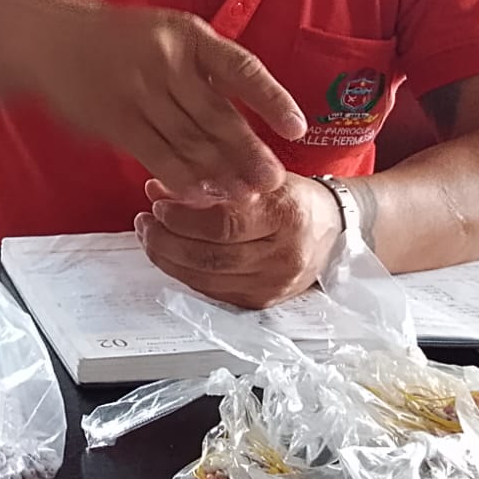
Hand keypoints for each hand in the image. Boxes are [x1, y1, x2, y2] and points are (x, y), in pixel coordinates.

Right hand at [21, 0, 307, 201]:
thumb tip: (246, 115)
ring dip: (220, 172)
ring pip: (190, 140)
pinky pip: (157, 155)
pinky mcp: (116, 120)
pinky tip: (200, 194)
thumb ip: (201, 68)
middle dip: (250, 152)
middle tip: (273, 181)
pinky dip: (181, 179)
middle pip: (218, 114)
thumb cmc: (117, 40)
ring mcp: (140, 91)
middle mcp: (167, 61)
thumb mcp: (165, 34)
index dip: (271, 99)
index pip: (241, 68)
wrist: (50, 40)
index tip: (295, 128)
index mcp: (189, 35)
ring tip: (244, 195)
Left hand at [134, 173, 340, 308]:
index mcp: (286, 215)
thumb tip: (156, 188)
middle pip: (211, 257)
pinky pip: (213, 292)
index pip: (226, 223)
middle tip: (144, 223)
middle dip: (166, 241)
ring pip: (207, 279)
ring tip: (149, 237)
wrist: (334, 231)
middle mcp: (283, 255)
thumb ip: (211, 181)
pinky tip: (171, 255)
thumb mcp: (259, 177)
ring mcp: (273, 284)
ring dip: (168, 259)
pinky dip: (185, 274)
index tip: (158, 204)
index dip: (183, 217)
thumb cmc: (292, 198)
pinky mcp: (262, 302)